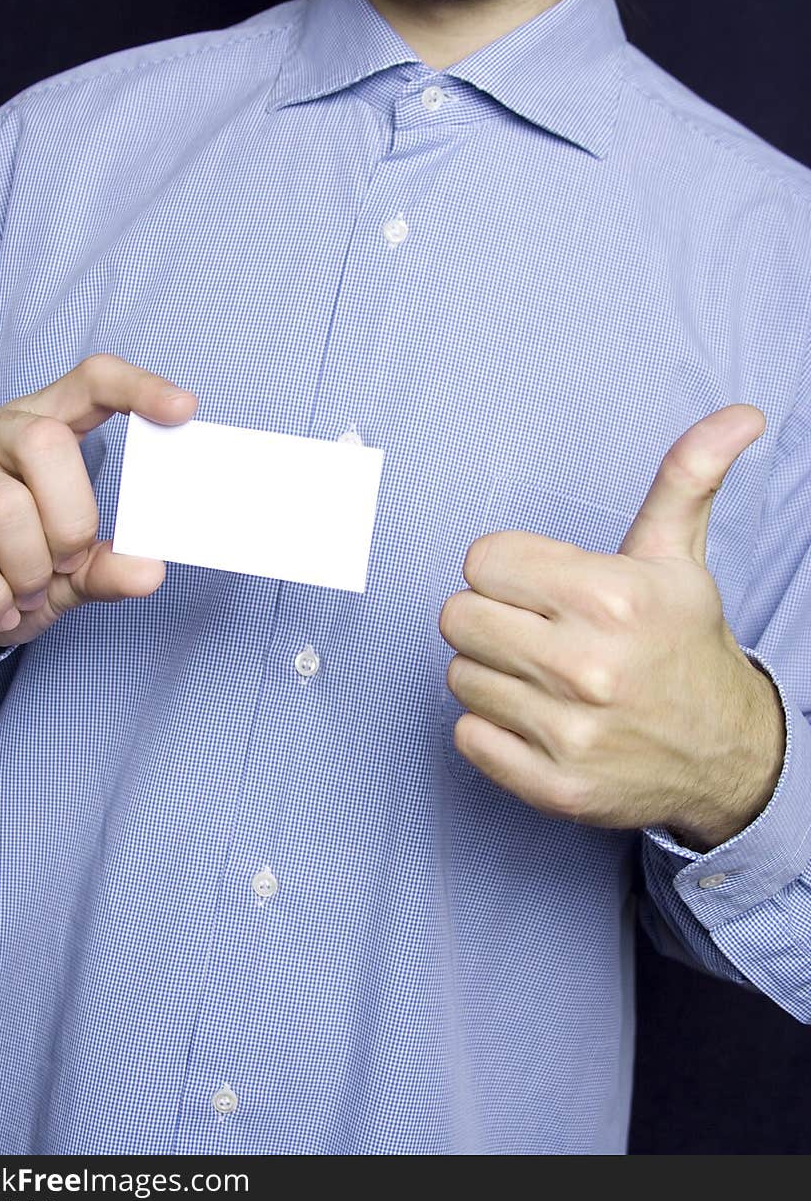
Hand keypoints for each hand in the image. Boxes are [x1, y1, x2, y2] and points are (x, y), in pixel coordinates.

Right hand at [0, 354, 197, 674]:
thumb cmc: (7, 577)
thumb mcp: (67, 574)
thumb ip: (105, 566)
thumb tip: (149, 571)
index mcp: (35, 427)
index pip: (88, 382)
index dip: (136, 388)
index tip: (182, 410)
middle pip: (48, 442)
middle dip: (72, 518)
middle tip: (68, 561)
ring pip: (4, 503)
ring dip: (29, 566)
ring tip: (29, 594)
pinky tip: (2, 610)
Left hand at [439, 405, 786, 850]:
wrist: (727, 752)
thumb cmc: (684, 642)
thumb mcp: (680, 556)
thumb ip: (687, 476)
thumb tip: (741, 413)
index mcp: (613, 597)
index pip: (481, 560)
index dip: (506, 568)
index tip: (539, 585)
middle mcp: (590, 666)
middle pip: (458, 617)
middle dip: (490, 617)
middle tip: (534, 630)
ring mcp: (571, 733)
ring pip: (459, 676)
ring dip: (492, 673)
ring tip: (543, 677)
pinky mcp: (555, 787)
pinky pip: (468, 737)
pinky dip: (492, 728)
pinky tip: (537, 718)